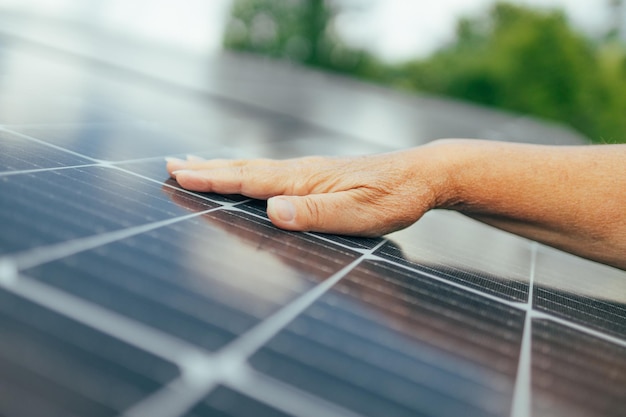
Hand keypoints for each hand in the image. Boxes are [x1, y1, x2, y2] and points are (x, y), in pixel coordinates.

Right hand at [166, 145, 451, 236]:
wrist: (423, 174)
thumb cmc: (395, 197)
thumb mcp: (360, 213)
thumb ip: (316, 213)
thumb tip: (272, 211)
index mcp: (305, 180)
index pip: (249, 179)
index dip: (212, 179)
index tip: (178, 174)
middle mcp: (301, 171)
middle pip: (244, 168)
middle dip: (205, 168)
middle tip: (169, 164)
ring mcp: (308, 171)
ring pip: (255, 167)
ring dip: (221, 166)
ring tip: (193, 163)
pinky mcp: (317, 175)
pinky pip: (271, 171)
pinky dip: (246, 170)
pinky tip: (246, 174)